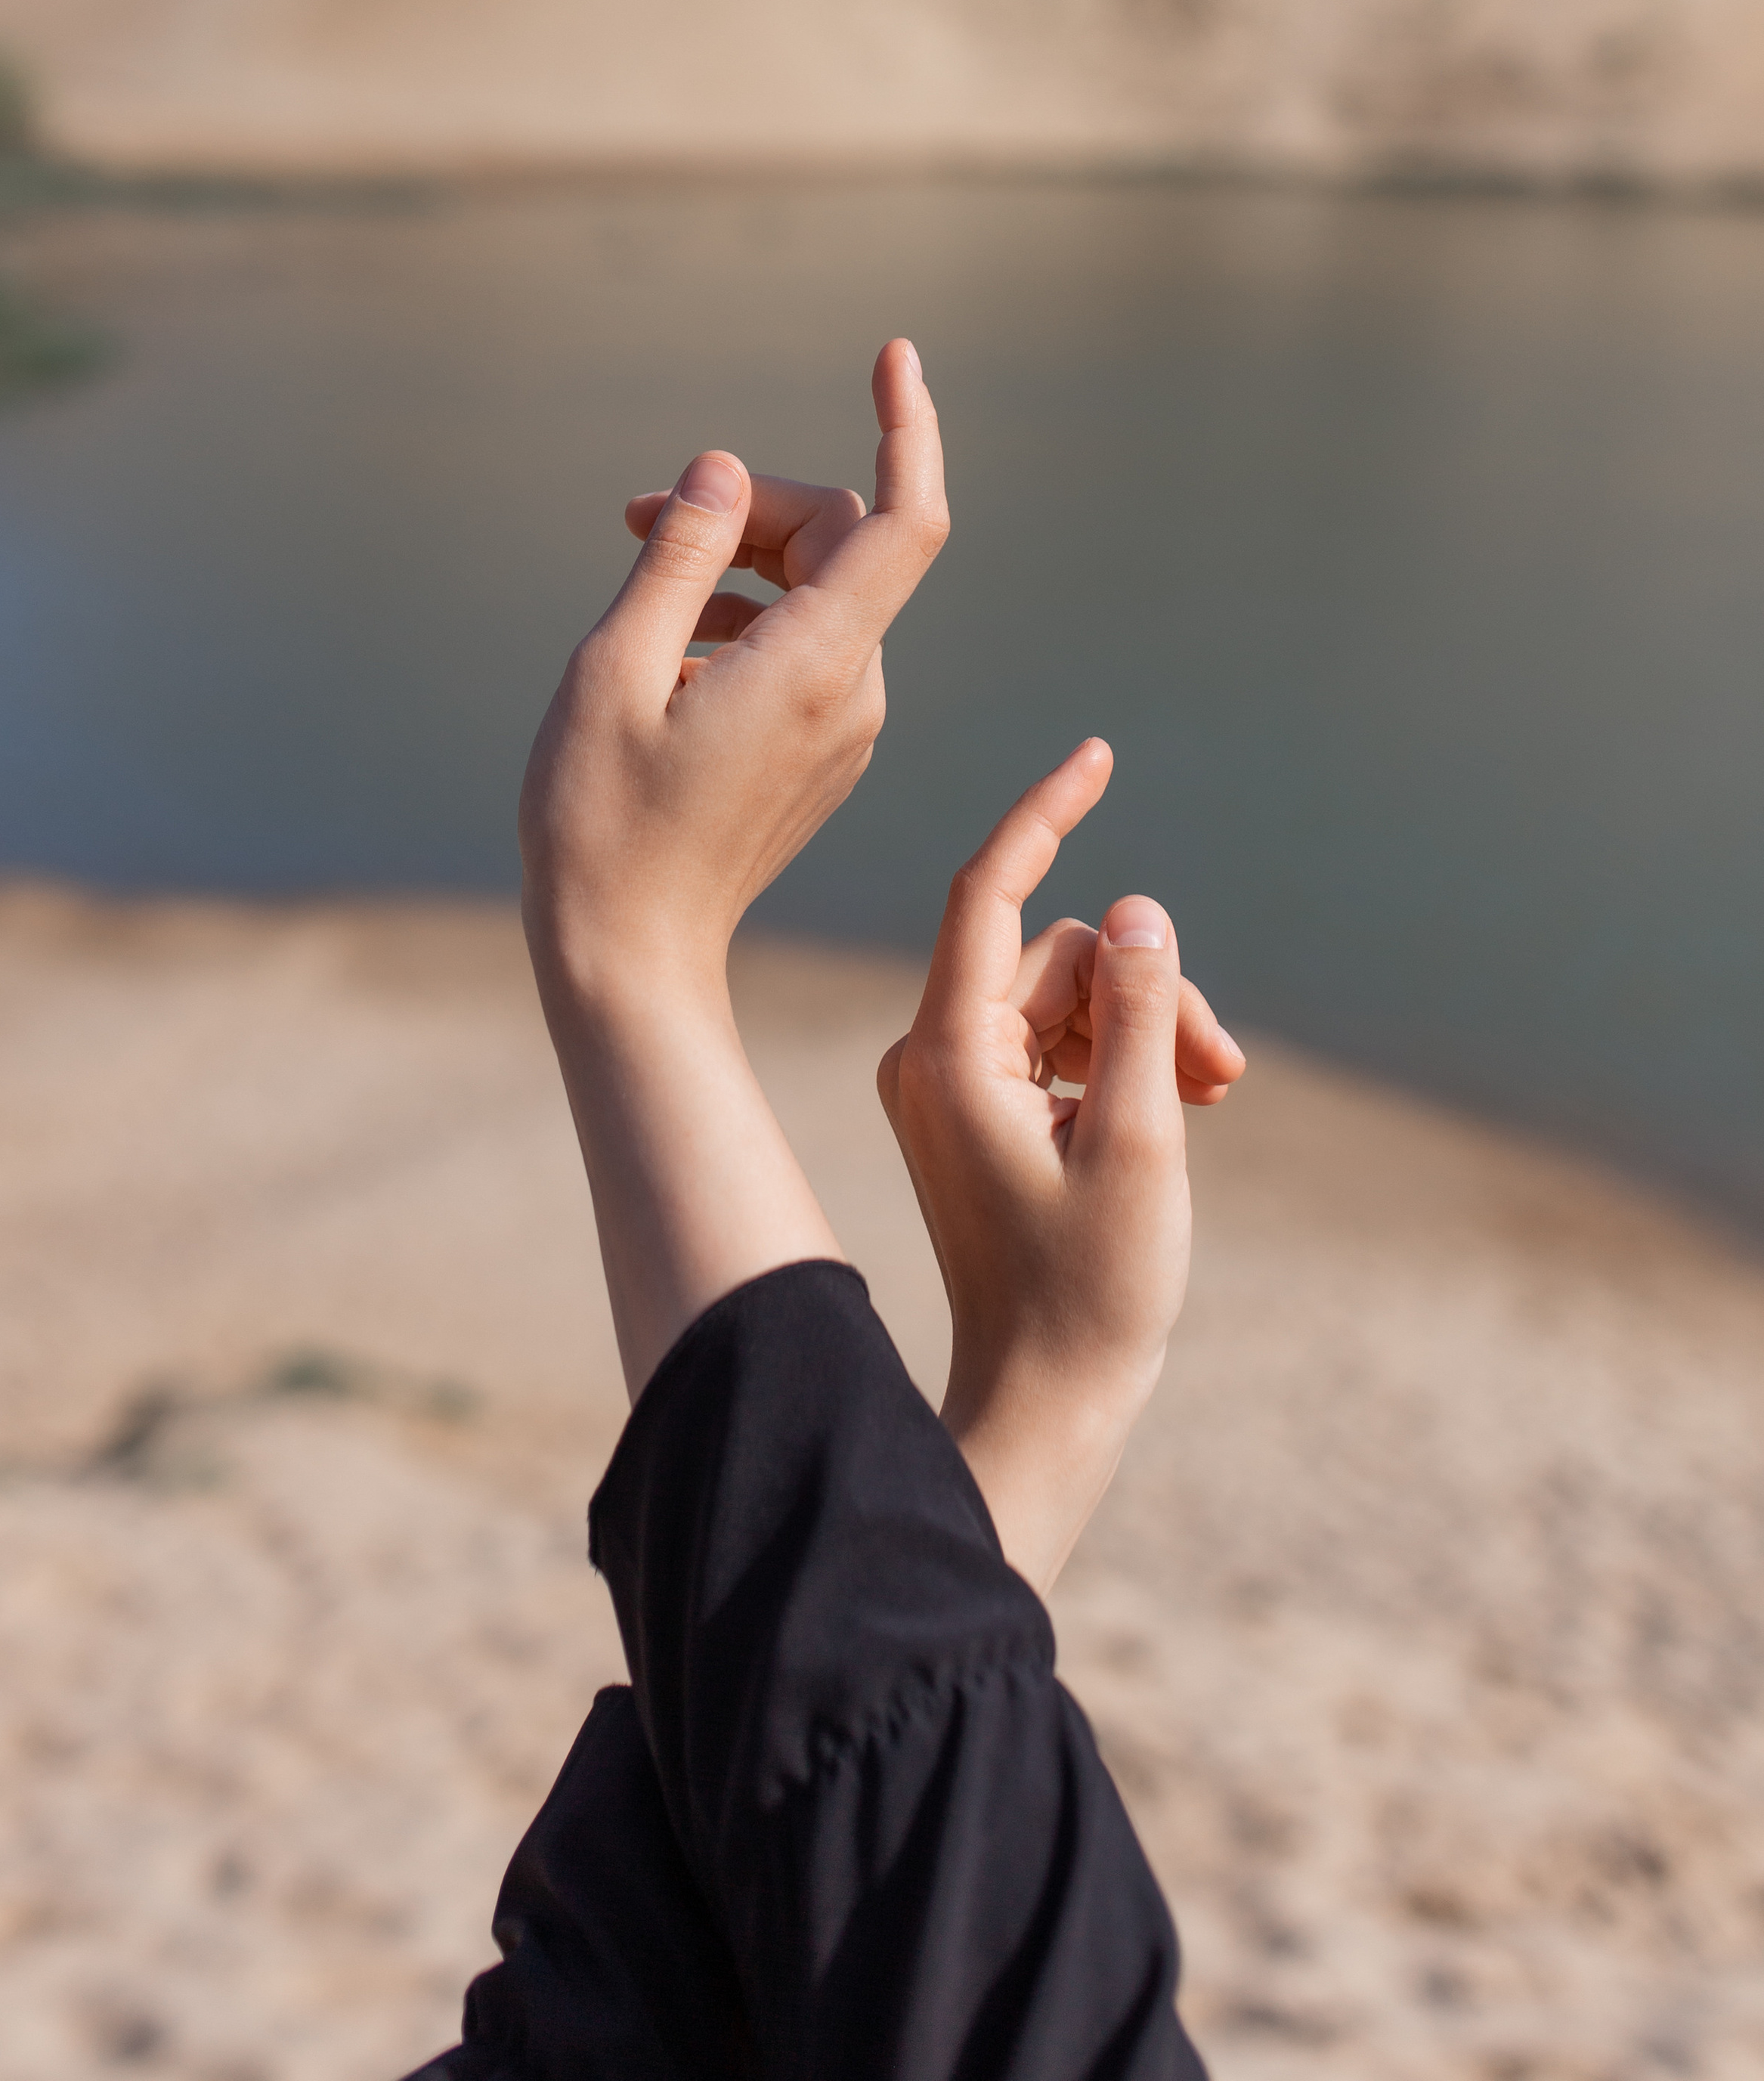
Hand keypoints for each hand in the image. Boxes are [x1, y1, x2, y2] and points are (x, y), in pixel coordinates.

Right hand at [520, 341, 949, 1395]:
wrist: (631, 960)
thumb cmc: (602, 822)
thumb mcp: (614, 669)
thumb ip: (678, 557)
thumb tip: (724, 469)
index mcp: (819, 664)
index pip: (906, 517)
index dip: (909, 423)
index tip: (892, 351)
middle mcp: (856, 691)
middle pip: (843, 541)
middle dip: (754, 504)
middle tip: (638, 517)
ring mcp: (846, 726)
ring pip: (822, 591)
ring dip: (738, 561)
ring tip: (638, 578)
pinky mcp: (823, 751)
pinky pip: (806, 645)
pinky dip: (743, 617)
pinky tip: (665, 650)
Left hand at [877, 740, 1245, 1593]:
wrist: (1043, 1401)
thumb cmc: (1091, 1288)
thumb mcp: (1143, 1139)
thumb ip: (1145, 1013)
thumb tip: (1137, 909)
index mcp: (947, 1054)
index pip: (990, 893)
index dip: (1046, 816)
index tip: (1096, 755)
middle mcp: (931, 1056)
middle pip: (1057, 959)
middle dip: (1149, 993)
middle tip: (1225, 1073)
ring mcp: (948, 1086)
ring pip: (1071, 1001)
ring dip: (1150, 1033)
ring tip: (1215, 1099)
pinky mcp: (974, 1114)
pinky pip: (1057, 1046)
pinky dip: (1122, 1064)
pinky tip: (1181, 1110)